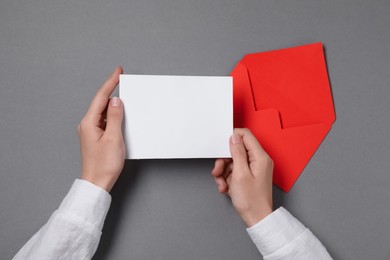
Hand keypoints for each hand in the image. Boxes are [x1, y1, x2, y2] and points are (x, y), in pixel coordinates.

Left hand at [78, 67, 124, 191]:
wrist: (97, 183)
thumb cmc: (104, 164)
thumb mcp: (113, 138)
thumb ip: (115, 117)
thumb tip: (116, 101)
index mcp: (89, 122)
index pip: (101, 97)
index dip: (110, 83)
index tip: (118, 72)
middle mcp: (87, 124)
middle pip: (101, 102)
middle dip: (112, 89)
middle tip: (121, 78)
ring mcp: (91, 131)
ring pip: (103, 111)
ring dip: (113, 103)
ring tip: (125, 95)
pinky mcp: (96, 136)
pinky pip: (105, 120)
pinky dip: (113, 115)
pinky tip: (121, 114)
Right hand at [212, 128, 272, 226]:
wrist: (257, 218)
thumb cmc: (251, 200)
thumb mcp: (240, 174)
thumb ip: (237, 153)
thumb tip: (234, 138)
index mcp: (260, 157)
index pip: (246, 135)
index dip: (232, 138)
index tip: (222, 147)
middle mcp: (259, 160)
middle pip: (237, 150)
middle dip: (224, 160)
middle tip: (218, 171)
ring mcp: (254, 168)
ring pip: (233, 161)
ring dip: (224, 172)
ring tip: (222, 184)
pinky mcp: (249, 176)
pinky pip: (235, 171)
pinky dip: (228, 178)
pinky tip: (226, 187)